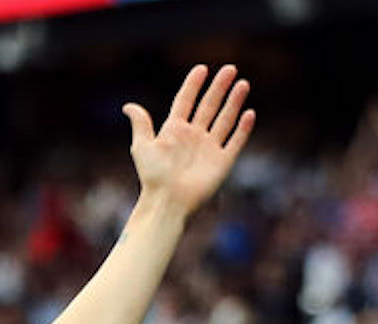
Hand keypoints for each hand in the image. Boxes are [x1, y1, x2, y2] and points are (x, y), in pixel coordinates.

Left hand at [123, 64, 254, 215]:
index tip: (202, 69)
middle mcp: (193, 136)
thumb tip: (128, 106)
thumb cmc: (153, 176)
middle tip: (230, 69)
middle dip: (219, 87)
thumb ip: (141, 124)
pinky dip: (243, 128)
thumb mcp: (142, 146)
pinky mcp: (222, 162)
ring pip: (224, 119)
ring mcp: (209, 148)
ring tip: (242, 83)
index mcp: (174, 130)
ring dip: (234, 102)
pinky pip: (235, 141)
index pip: (186, 101)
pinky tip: (249, 113)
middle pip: (209, 106)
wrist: (167, 201)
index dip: (193, 85)